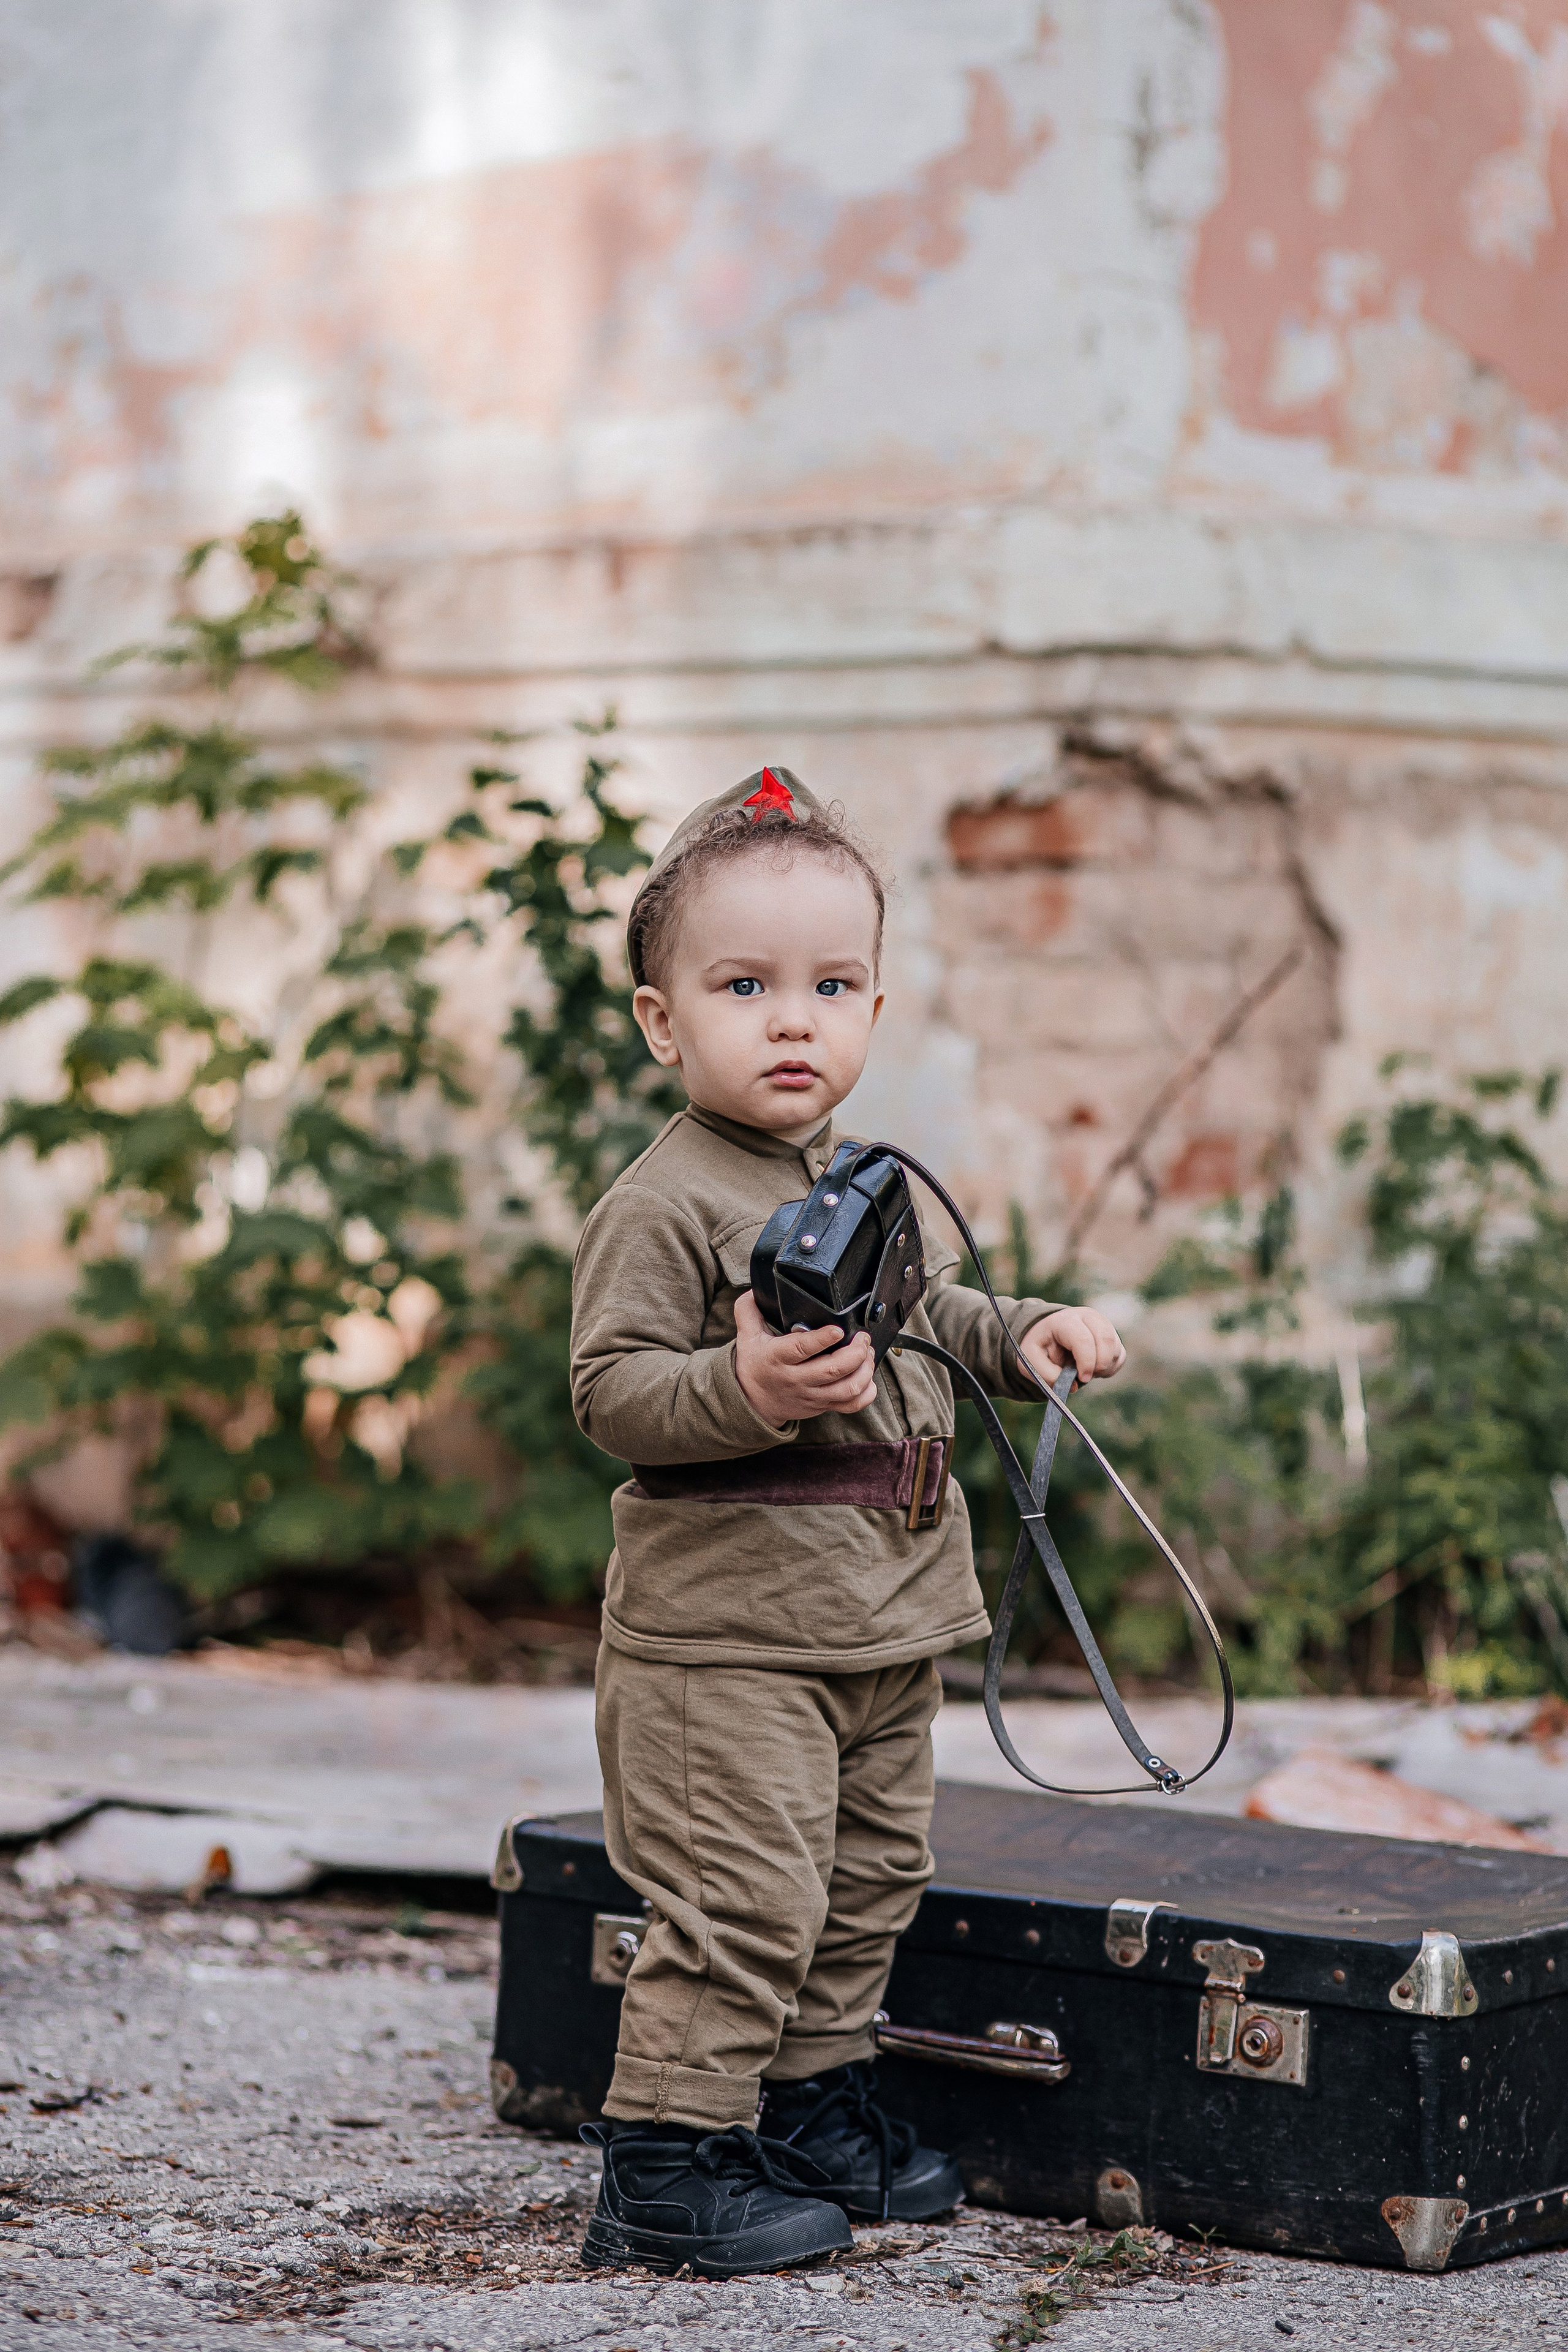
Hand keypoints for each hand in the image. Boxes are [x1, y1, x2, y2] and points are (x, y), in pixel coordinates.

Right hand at [733, 1290, 877, 1427]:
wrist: (752, 1402)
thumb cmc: (755, 1365)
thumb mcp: (746, 1336)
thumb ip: (749, 1309)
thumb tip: (754, 1289)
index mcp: (777, 1358)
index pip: (801, 1349)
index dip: (822, 1339)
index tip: (838, 1329)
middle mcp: (796, 1378)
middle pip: (832, 1370)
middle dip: (855, 1352)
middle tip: (862, 1337)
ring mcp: (812, 1395)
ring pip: (847, 1389)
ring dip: (864, 1370)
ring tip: (867, 1353)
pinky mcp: (822, 1405)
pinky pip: (852, 1405)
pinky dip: (866, 1392)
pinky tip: (867, 1376)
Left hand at [1020, 1306, 1125, 1389]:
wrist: (1048, 1334)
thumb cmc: (1040, 1346)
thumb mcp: (1031, 1360)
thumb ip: (1047, 1374)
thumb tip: (1073, 1386)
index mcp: (1065, 1320)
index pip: (1083, 1339)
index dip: (1086, 1362)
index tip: (1082, 1379)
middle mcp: (1088, 1317)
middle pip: (1106, 1339)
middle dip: (1099, 1364)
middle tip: (1085, 1378)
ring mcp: (1103, 1324)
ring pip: (1115, 1349)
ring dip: (1103, 1368)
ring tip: (1083, 1370)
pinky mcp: (1111, 1336)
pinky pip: (1119, 1356)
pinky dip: (1110, 1368)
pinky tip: (1093, 1369)